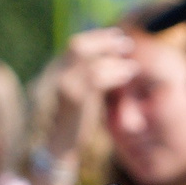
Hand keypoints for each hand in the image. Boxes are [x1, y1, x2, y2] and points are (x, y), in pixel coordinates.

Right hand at [41, 29, 139, 162]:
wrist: (55, 149)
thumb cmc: (70, 125)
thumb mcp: (77, 95)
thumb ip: (87, 78)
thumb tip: (110, 60)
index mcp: (54, 72)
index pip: (74, 45)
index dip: (97, 37)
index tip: (117, 35)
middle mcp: (53, 74)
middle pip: (77, 45)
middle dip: (104, 40)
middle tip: (127, 43)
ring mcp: (62, 85)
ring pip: (87, 59)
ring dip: (113, 59)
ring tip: (132, 65)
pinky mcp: (73, 99)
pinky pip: (95, 78)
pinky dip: (114, 73)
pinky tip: (127, 75)